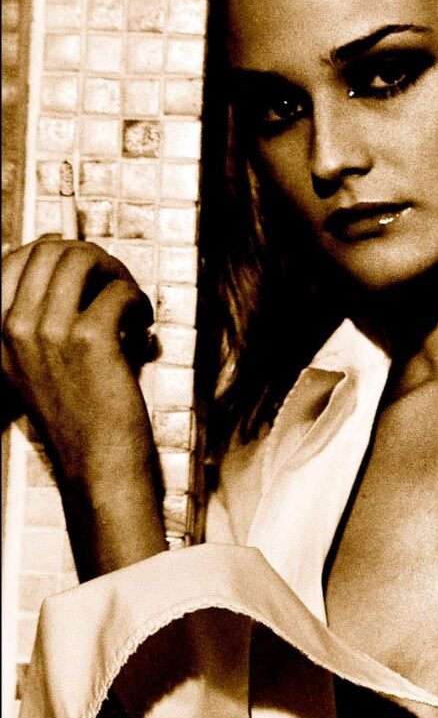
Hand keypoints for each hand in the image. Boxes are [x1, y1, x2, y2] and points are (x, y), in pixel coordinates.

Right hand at [2, 236, 155, 481]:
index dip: (60, 253)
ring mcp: (48, 333)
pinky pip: (119, 291)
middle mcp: (13, 329)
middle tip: (116, 283)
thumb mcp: (39, 366)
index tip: (88, 270)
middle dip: (93, 257)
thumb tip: (69, 261)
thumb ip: (42, 321)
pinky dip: (139, 301)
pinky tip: (142, 324)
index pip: (17, 258)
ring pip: (83, 259)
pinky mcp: (90, 341)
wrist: (97, 467)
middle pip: (51, 250)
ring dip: (117, 272)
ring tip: (130, 301)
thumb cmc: (81, 419)